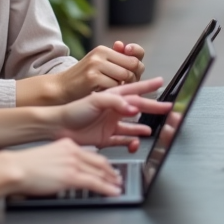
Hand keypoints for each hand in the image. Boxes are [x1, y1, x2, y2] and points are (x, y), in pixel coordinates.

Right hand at [4, 139, 124, 197]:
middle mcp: (73, 152)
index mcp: (67, 145)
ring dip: (111, 181)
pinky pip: (95, 183)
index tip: (108, 168)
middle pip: (99, 162)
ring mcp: (73, 164)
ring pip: (99, 173)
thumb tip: (66, 171)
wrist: (16, 168)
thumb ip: (61, 161)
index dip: (103, 163)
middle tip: (117, 178)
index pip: (91, 154)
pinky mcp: (71, 176)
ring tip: (118, 186)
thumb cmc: (25, 165)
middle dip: (111, 172)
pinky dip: (107, 188)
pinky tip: (112, 192)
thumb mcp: (48, 157)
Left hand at [50, 77, 170, 150]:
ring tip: (153, 128)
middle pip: (138, 107)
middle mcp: (113, 109)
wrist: (57, 126)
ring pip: (132, 125)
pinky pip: (122, 139)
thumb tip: (132, 108)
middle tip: (166, 107)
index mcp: (112, 97)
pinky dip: (131, 140)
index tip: (160, 82)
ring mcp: (110, 124)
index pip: (134, 89)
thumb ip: (115, 102)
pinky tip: (137, 140)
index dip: (147, 86)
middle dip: (153, 107)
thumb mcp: (96, 100)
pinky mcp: (105, 137)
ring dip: (142, 126)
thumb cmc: (73, 110)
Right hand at [54, 42, 145, 101]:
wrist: (60, 89)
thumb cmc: (83, 81)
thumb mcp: (100, 68)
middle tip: (125, 86)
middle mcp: (100, 54)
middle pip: (133, 65)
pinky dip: (114, 94)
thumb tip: (131, 51)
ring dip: (124, 87)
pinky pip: (115, 87)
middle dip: (134, 78)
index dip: (138, 64)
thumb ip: (118, 63)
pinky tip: (105, 95)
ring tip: (114, 91)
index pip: (135, 53)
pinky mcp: (92, 78)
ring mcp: (96, 65)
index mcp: (104, 50)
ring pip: (126, 76)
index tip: (133, 73)